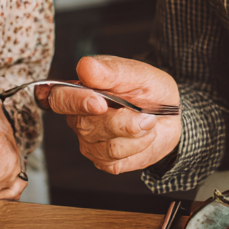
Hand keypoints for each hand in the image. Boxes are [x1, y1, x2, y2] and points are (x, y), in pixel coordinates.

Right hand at [40, 55, 180, 174]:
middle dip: (122, 122)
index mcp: (79, 90)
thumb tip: (85, 67)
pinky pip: (119, 160)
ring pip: (108, 147)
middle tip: (146, 114)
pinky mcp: (104, 161)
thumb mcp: (137, 73)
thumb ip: (111, 71)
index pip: (59, 98)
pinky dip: (140, 146)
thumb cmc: (148, 88)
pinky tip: (145, 134)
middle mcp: (77, 118)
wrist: (169, 113)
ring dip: (137, 134)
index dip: (75, 102)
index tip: (99, 103)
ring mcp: (89, 142)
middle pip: (87, 126)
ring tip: (149, 120)